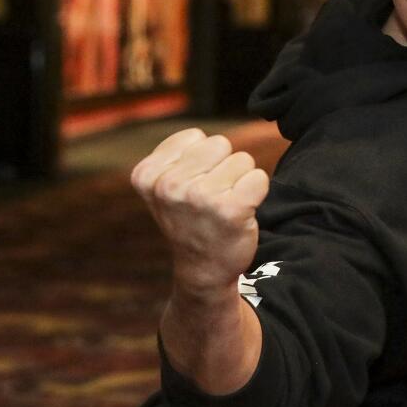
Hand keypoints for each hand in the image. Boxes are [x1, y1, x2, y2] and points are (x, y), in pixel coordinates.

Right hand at [131, 128, 269, 297]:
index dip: (201, 160)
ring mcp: (199, 197)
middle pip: (220, 143)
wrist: (203, 270)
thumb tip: (202, 137)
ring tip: (224, 205)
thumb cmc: (189, 220)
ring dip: (240, 180)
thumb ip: (176, 156)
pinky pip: (259, 177)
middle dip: (223, 166)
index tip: (192, 188)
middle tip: (212, 197)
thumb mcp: (163, 187)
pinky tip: (240, 213)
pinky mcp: (230, 209)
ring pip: (242, 159)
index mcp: (147, 175)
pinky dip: (257, 192)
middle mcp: (169, 185)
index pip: (195, 136)